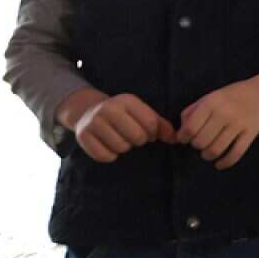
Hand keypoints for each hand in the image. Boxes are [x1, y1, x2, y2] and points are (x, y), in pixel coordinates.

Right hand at [58, 89, 175, 162]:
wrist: (87, 111)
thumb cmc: (122, 115)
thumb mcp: (140, 113)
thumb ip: (160, 125)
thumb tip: (175, 139)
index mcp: (127, 101)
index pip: (151, 123)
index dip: (153, 134)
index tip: (149, 134)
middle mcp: (109, 109)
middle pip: (137, 136)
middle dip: (139, 141)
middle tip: (133, 138)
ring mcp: (94, 122)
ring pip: (121, 147)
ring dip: (124, 148)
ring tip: (121, 140)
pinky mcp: (83, 136)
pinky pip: (104, 156)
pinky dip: (110, 156)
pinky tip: (109, 146)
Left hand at [178, 70, 258, 168]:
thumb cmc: (229, 97)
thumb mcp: (208, 98)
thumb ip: (190, 113)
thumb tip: (178, 136)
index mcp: (211, 103)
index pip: (190, 128)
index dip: (184, 138)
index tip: (185, 139)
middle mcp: (224, 113)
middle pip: (201, 142)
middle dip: (197, 146)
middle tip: (200, 142)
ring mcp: (238, 124)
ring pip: (216, 150)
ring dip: (207, 155)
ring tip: (208, 153)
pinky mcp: (251, 133)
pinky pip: (235, 154)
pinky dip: (225, 163)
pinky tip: (219, 164)